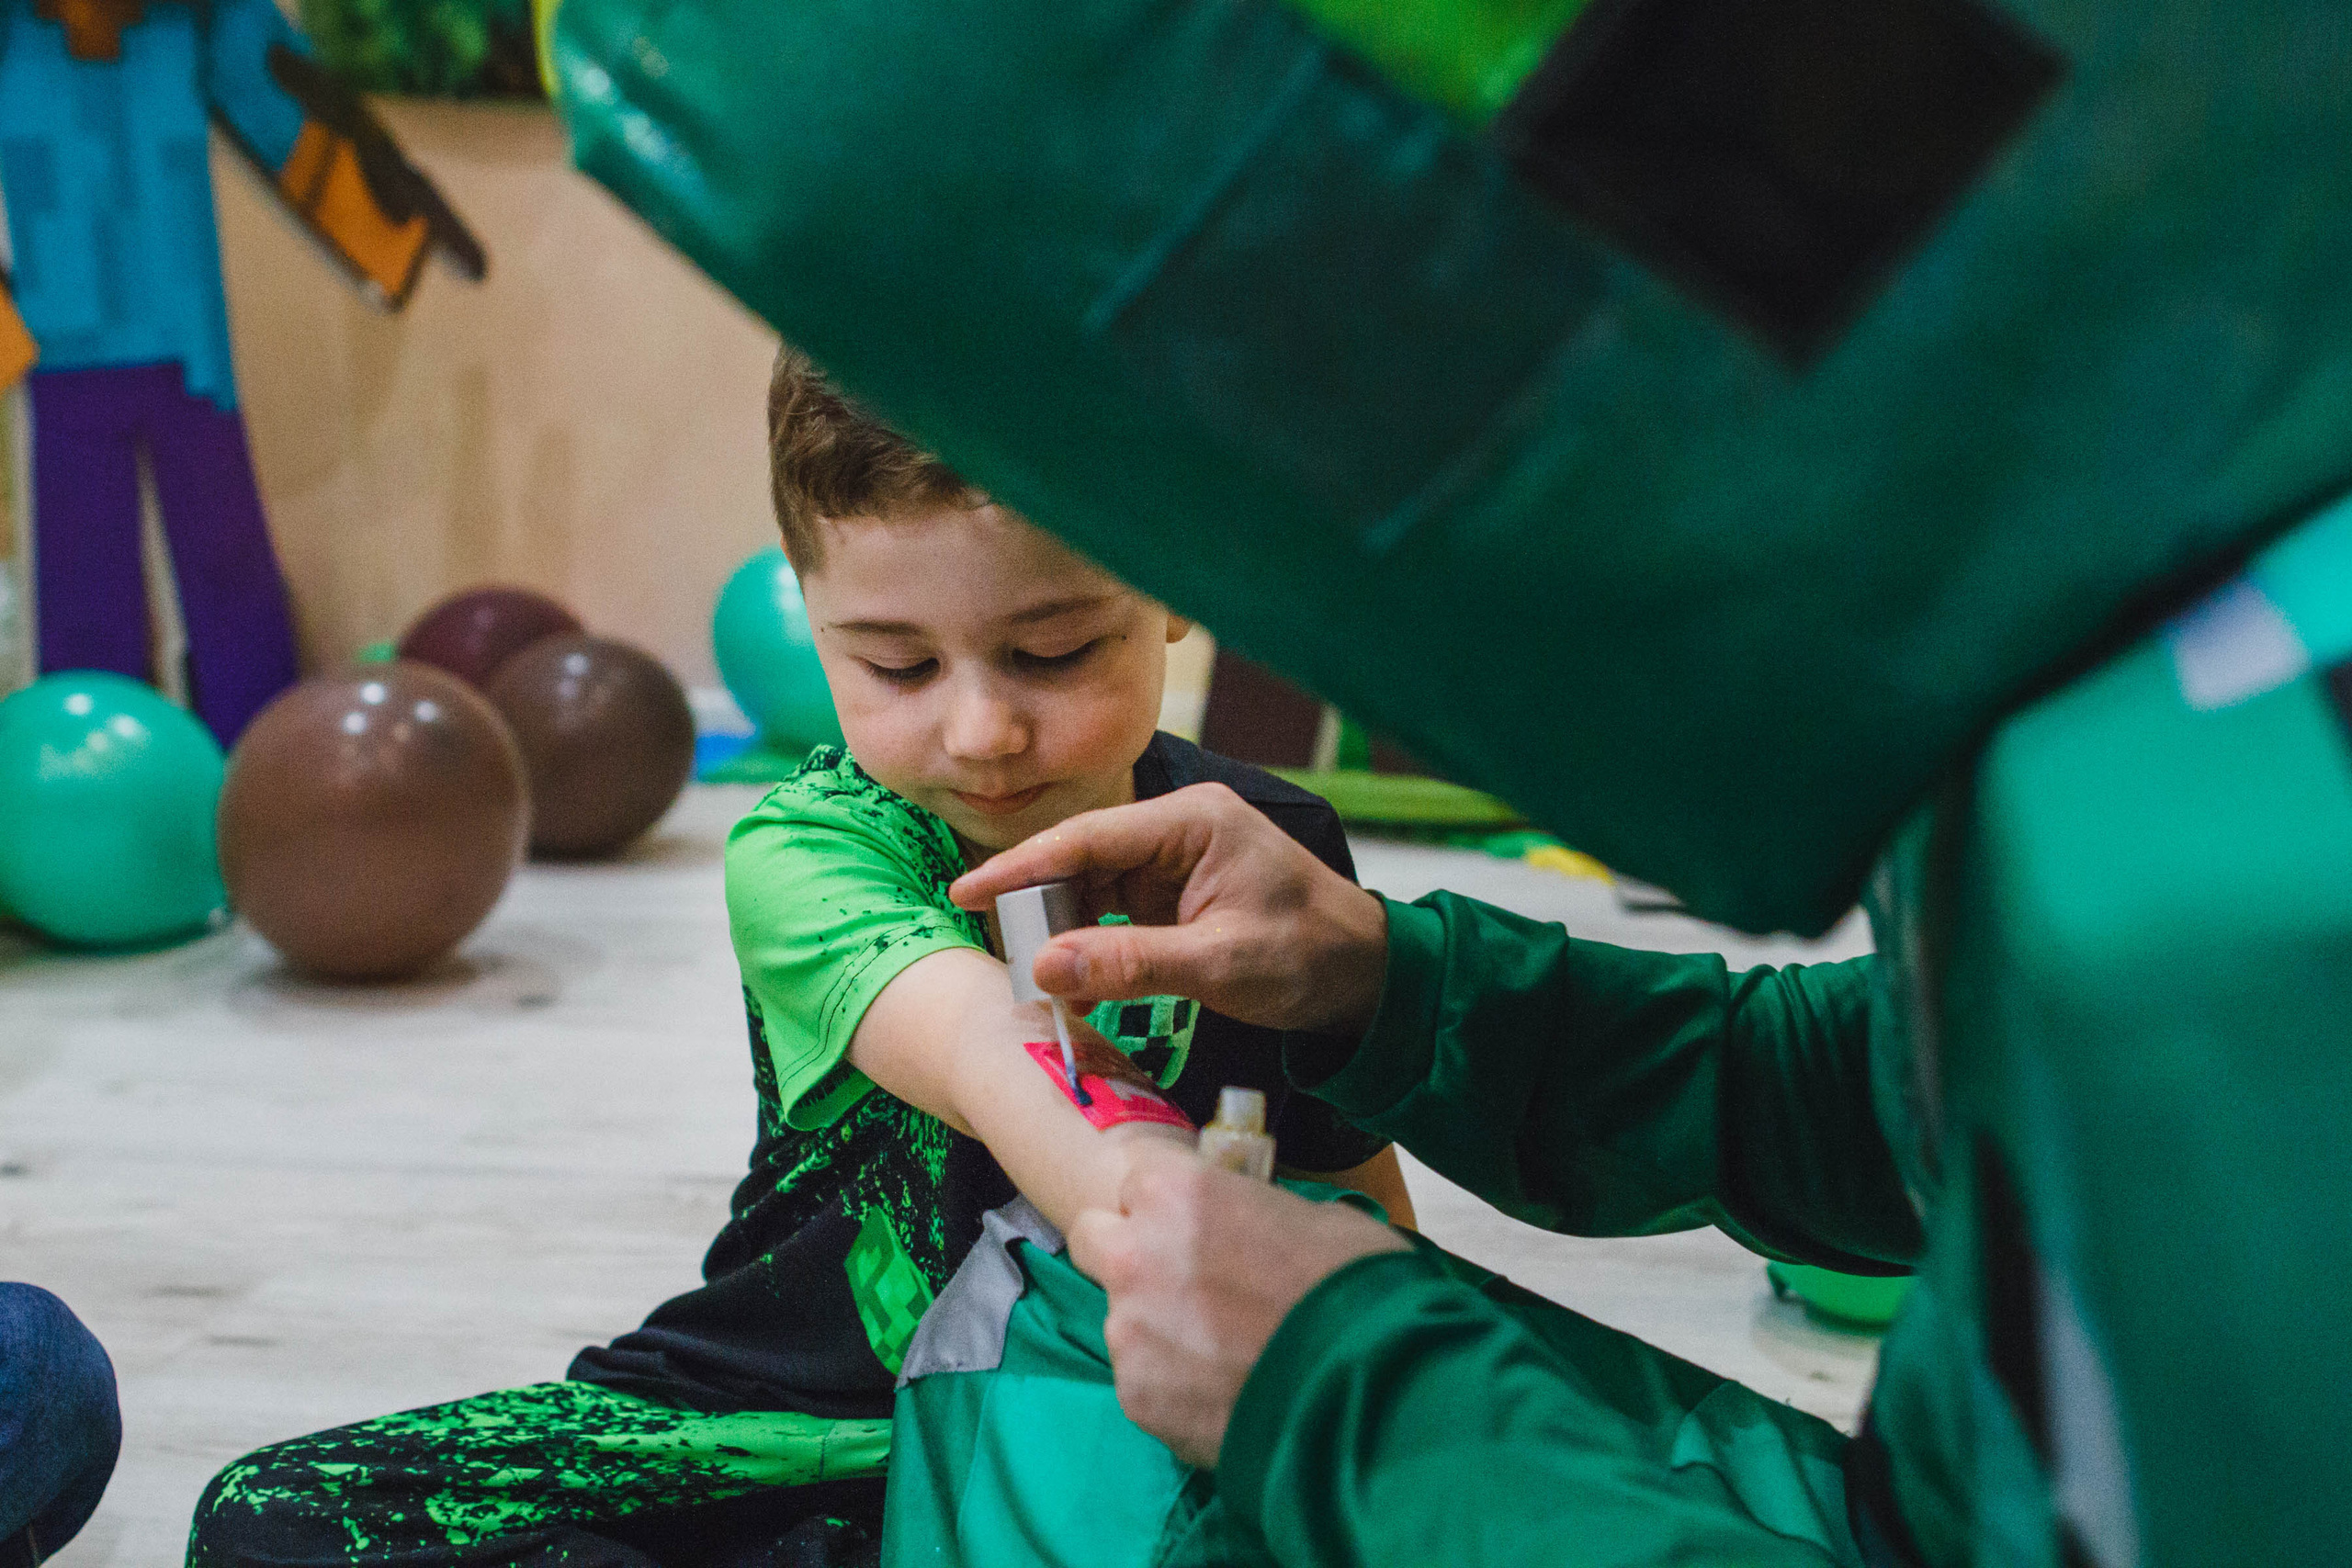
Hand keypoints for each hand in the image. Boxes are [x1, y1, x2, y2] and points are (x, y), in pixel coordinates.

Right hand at [949, 783, 1389, 1036]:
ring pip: (1093, 890)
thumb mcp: (1220, 964)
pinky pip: (1114, 914)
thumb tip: (1044, 965)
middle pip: (1082, 861)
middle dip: (1040, 907)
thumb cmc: (1312, 957)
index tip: (966, 893)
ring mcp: (1176, 862)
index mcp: (1193, 822)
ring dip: (1064, 933)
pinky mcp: (1176, 895)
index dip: (1021, 867)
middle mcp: (1178, 831)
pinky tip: (1074, 984)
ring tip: (1038, 981)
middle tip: (1002, 955)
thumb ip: (1131, 964)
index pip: (1088, 838)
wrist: (1368, 977)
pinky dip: (1092, 948)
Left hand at [1066, 1143, 1406, 1466]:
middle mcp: (1135, 1255)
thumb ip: (1255, 1214)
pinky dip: (1173, 1385)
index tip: (1196, 1225)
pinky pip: (1142, 1379)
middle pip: (1094, 1239)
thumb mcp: (1313, 1218)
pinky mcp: (1135, 1397)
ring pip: (1120, 1317)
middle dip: (1129, 1251)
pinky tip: (1225, 1393)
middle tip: (1183, 1279)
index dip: (1167, 1204)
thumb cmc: (1357, 1284)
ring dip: (1157, 1326)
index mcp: (1176, 1193)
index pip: (1135, 1181)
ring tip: (1223, 1352)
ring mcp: (1128, 1332)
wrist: (1372, 1386)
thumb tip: (1252, 1229)